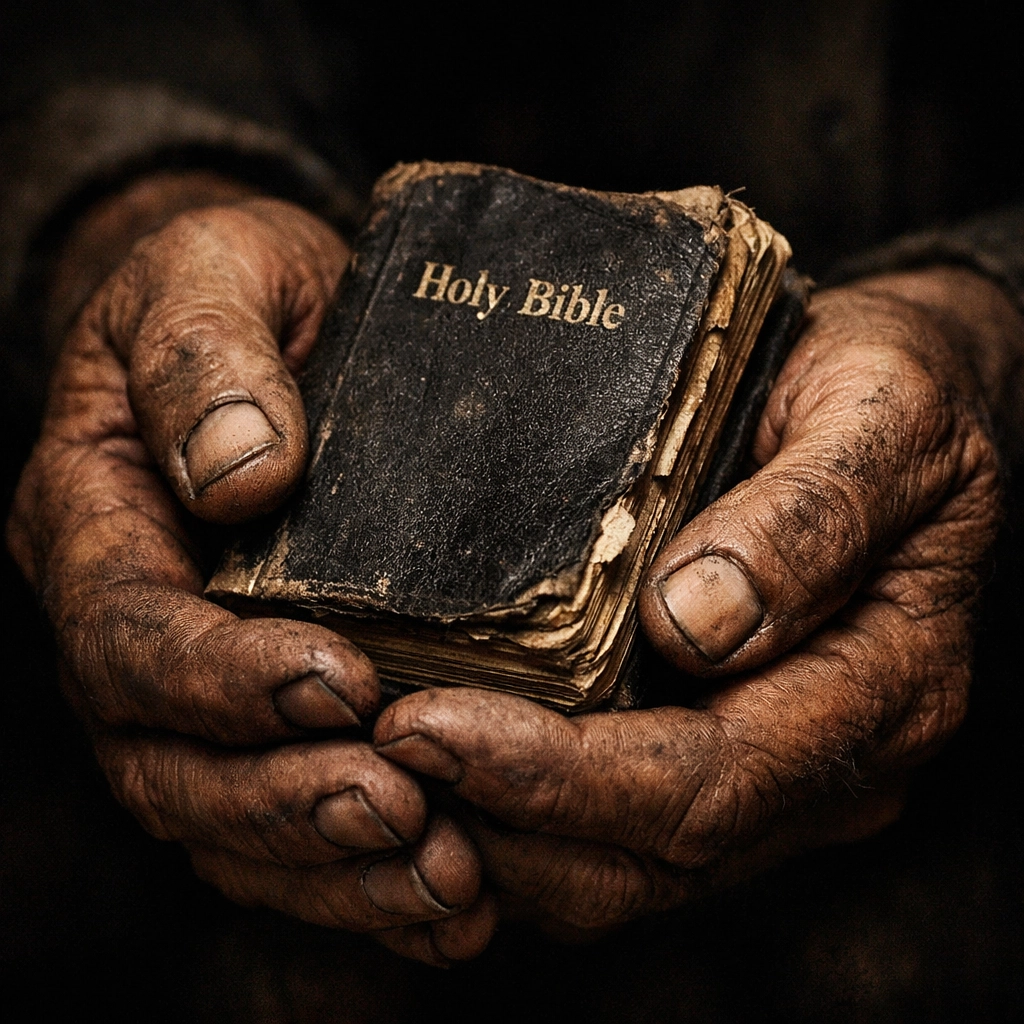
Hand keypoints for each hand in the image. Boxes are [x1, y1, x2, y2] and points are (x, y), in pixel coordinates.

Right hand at [7, 174, 494, 964]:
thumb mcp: (209, 276)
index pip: (130, 636)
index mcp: (94, 523)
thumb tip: (246, 474)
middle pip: (169, 762)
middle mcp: (129, 626)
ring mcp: (191, 684)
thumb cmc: (231, 288)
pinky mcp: (261, 713)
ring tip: (442, 879)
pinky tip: (450, 899)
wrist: (270, 314)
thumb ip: (208, 362)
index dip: (220, 679)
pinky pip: (286, 820)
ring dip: (331, 867)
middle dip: (282, 801)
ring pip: (227, 818)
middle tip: (398, 811)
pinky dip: (360, 875)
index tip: (337, 683)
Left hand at [374, 267, 1018, 936]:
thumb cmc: (895, 397)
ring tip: (381, 774)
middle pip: (655, 854)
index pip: (712, 780)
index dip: (564, 775)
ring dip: (497, 841)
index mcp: (887, 686)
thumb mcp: (882, 415)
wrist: (904, 410)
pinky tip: (443, 771)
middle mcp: (832, 759)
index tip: (428, 728)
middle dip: (504, 819)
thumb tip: (695, 623)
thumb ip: (811, 518)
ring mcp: (779, 773)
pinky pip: (617, 836)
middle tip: (373, 756)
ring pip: (625, 871)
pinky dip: (521, 823)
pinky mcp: (726, 754)